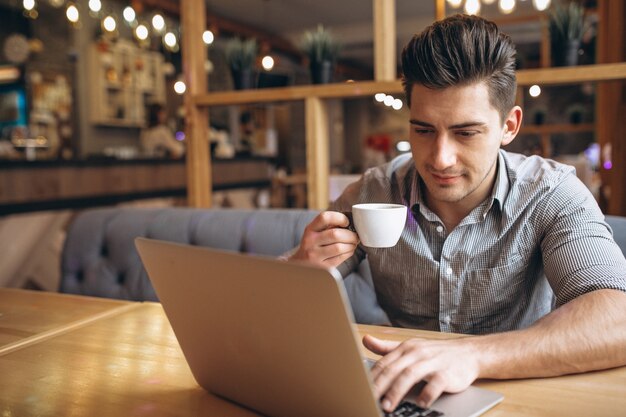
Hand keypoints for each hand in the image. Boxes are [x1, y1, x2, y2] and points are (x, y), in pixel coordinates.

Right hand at [289, 211, 358, 267]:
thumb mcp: (315, 232)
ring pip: (339, 247)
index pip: (325, 218)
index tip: (346, 222)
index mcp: (310, 229)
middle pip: (335, 234)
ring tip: (353, 244)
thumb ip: (329, 225)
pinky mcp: (322, 267)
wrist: (300, 264)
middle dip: (350, 235)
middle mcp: (310, 242)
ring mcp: (315, 256)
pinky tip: (348, 251)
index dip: (339, 218)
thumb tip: (351, 223)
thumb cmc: (314, 244)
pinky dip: (348, 253)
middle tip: (355, 236)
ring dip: (351, 245)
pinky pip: (340, 258)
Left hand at [363, 334, 479, 411]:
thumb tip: (365, 340)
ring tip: (388, 405)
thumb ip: (387, 347)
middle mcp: (417, 353)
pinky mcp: (447, 373)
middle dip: (380, 386)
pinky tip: (419, 404)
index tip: (361, 390)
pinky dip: (427, 394)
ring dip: (397, 391)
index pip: (384, 363)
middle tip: (370, 399)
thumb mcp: (411, 347)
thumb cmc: (436, 353)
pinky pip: (435, 384)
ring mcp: (432, 362)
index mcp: (406, 348)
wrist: (469, 353)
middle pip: (394, 369)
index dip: (372, 377)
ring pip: (410, 375)